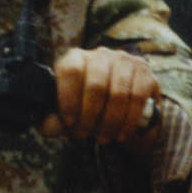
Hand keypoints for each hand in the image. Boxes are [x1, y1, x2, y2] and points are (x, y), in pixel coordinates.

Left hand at [46, 45, 160, 146]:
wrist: (119, 106)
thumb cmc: (86, 108)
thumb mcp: (66, 114)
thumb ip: (53, 121)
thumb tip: (47, 126)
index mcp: (75, 58)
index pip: (71, 71)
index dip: (69, 99)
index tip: (69, 123)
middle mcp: (101, 54)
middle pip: (96, 85)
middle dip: (90, 117)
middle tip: (86, 135)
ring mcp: (125, 61)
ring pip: (118, 93)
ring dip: (110, 122)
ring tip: (104, 138)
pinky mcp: (144, 72)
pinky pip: (138, 97)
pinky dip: (128, 120)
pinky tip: (121, 133)